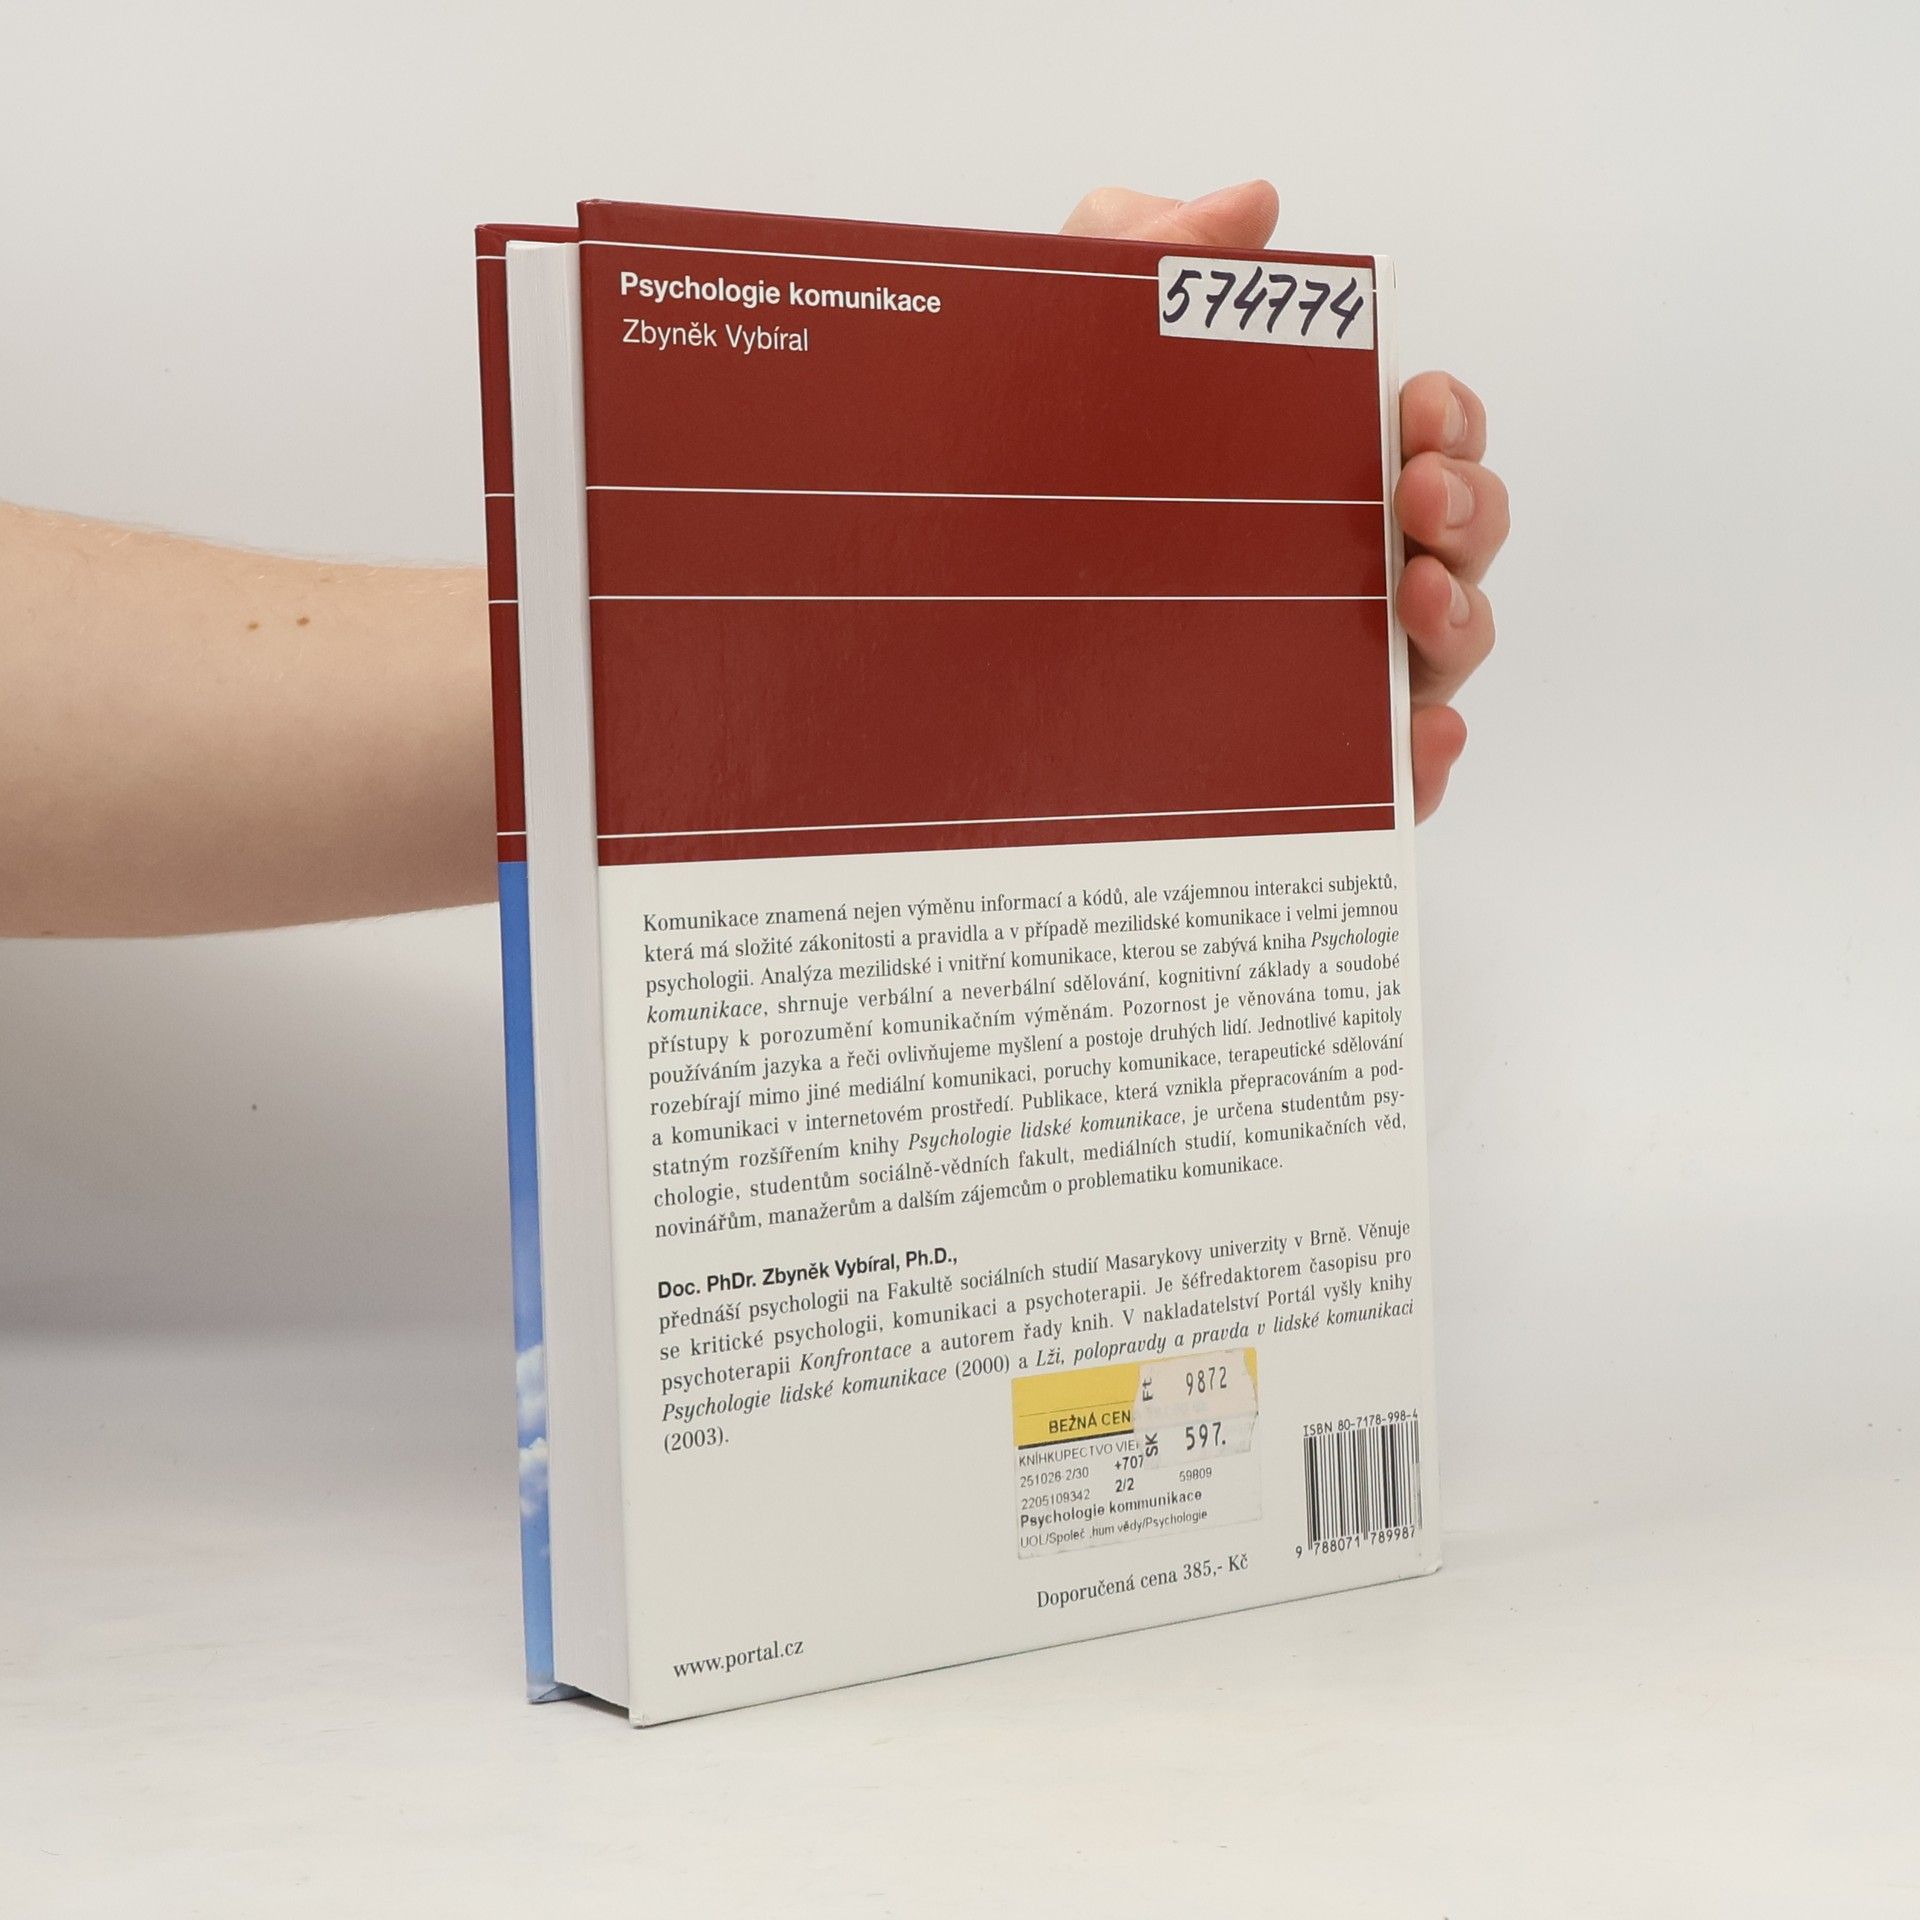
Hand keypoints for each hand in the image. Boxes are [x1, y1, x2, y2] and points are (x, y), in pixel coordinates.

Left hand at [1064, 182, 1505, 820]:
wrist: (922, 643)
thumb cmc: (1012, 497)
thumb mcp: (1057, 358)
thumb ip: (1141, 255)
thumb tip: (1252, 204)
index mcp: (1301, 482)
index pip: (1417, 445)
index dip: (1446, 420)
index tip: (1416, 406)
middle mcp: (1325, 576)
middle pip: (1456, 543)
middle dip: (1468, 506)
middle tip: (1421, 493)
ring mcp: (1319, 677)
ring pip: (1442, 656)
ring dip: (1461, 619)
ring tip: (1417, 595)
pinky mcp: (1298, 773)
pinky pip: (1389, 784)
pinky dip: (1425, 762)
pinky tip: (1419, 739)